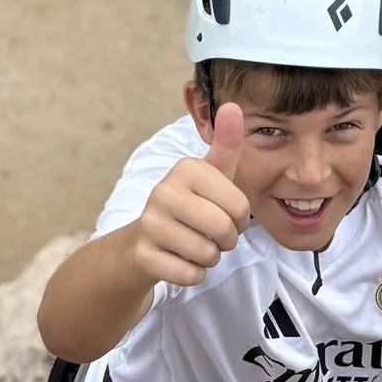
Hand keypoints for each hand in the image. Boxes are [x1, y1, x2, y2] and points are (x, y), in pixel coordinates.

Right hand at [133, 102, 251, 286]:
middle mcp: (164, 191)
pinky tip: (179, 260)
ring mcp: (150, 223)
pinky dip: (192, 274)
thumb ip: (225, 144)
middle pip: (224, 231)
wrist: (141, 241)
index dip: (240, 218)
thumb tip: (232, 105)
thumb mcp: (210, 175)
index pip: (240, 207)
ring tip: (193, 244)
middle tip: (211, 234)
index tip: (223, 212)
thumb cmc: (189, 206)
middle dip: (226, 241)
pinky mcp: (143, 255)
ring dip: (208, 258)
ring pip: (208, 255)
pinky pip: (190, 275)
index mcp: (186, 169)